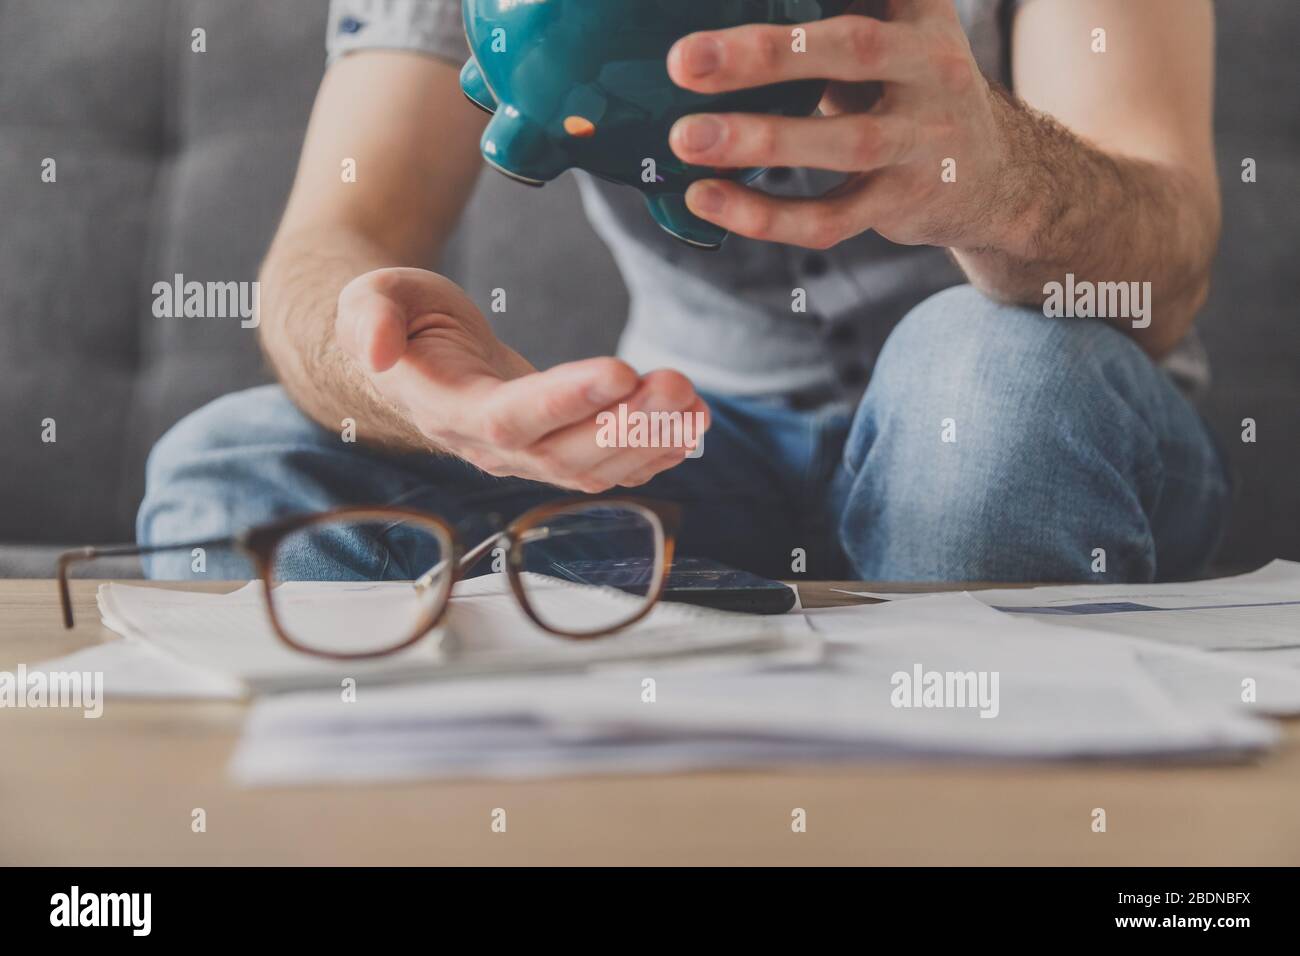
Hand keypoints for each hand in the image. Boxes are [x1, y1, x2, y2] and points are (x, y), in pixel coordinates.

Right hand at [336, 268, 708, 491]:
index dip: (563, 401)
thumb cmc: (400, 318)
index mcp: (447, 409)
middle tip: (676, 385)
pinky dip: (656, 450)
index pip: (508, 417)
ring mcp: (526, 456)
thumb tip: (376, 349)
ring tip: (691, 401)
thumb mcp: (373, 298)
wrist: (416, 353)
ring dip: (650, 438)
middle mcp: (490, 447)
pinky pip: (610, 467)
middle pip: (564, 452)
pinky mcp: (556, 450)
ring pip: (595, 466)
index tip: (617, 372)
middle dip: (626, 424)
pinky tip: (691, 424)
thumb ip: (370, 320)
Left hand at [666, 0, 1008, 249]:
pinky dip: (764, 215)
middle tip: (684, 60)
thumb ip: (828, 17)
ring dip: (759, 140)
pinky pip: (831, 218)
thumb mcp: (894, 29)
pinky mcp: (902, 202)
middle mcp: (930, 67)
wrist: (997, 174)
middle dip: (766, 53)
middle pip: (852, 50)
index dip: (805, 0)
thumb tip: (715, 27)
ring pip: (843, 143)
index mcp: (917, 11)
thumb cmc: (909, 87)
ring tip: (686, 138)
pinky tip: (706, 198)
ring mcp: (922, 140)